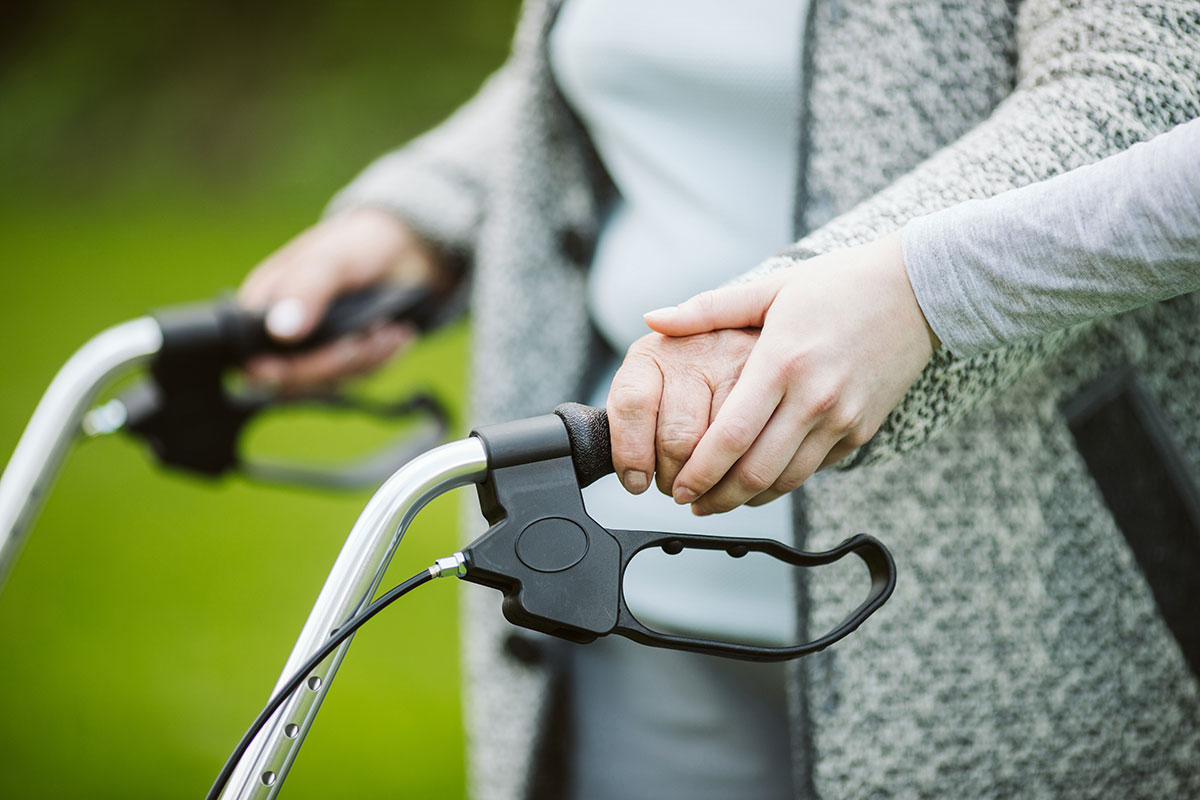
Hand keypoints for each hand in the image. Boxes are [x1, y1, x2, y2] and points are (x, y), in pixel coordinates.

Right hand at [238, 207, 444, 390]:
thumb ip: (305, 290)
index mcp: (262, 306)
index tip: (297, 369)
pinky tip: (394, 334)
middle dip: (332, 363)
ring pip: (330, 382)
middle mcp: (282, 334)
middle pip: (292, 380)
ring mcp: (314, 351)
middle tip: (363, 339)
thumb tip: (281, 330)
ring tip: (386, 328)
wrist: (402, 251)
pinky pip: (357, 377)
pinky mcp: (344, 361)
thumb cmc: (355, 246)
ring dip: (364, 359)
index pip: (251, 356)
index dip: (273, 370)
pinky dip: (380, 359)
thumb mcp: (330, 259)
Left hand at [617, 230, 939, 513]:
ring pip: (787, 480)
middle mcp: (814, 398)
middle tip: (691, 502)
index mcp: (782, 363)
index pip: (730, 436)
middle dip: (717, 497)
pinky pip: (815, 469)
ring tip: (720, 499)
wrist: (920, 290)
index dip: (699, 471)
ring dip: (749, 498)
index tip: (677, 486)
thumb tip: (652, 319)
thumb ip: (707, 309)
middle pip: (756, 471)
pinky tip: (760, 480)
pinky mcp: (862, 429)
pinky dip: (784, 482)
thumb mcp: (771, 289)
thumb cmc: (840, 284)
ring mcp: (842, 419)